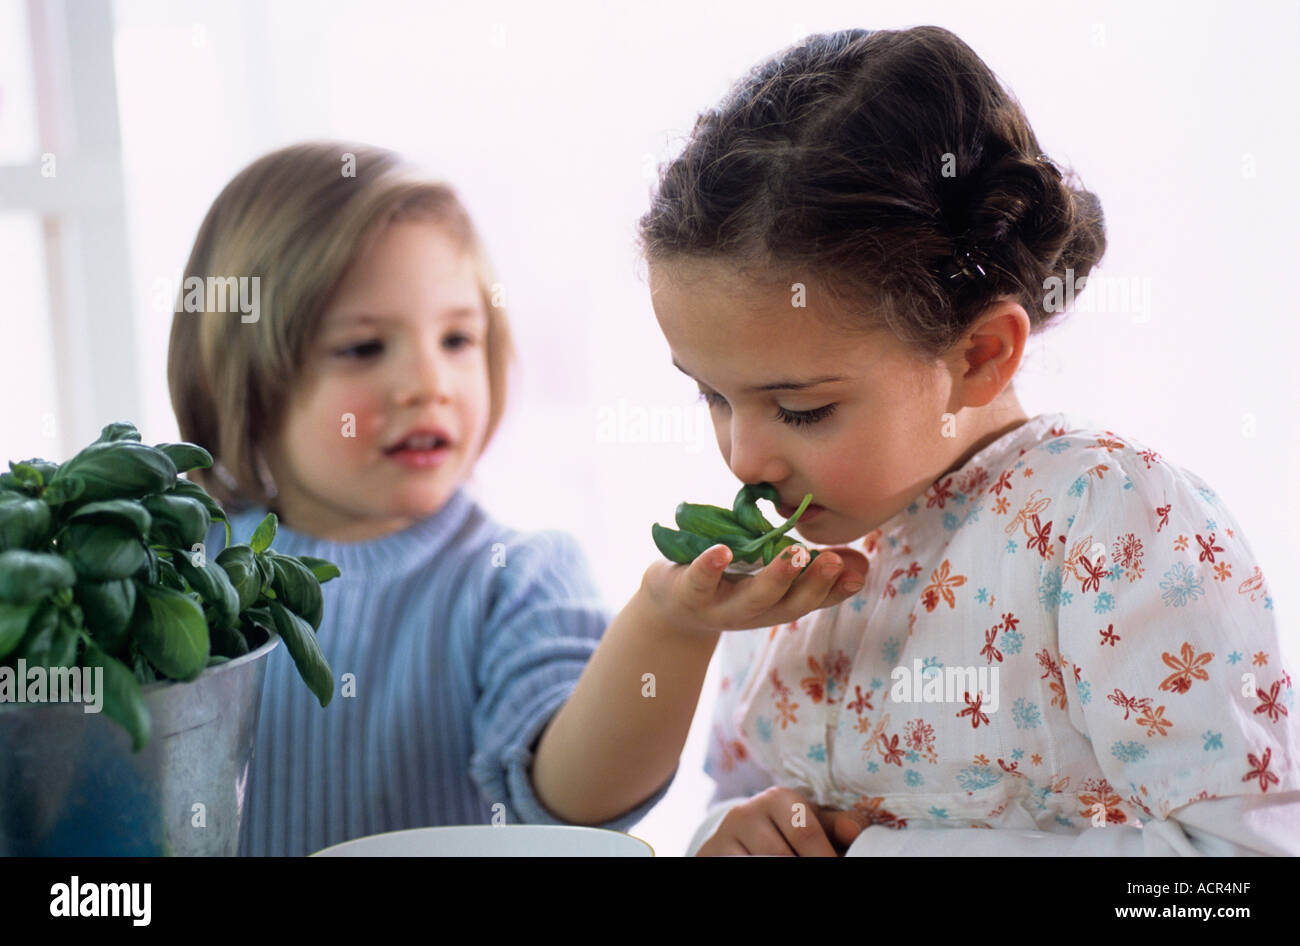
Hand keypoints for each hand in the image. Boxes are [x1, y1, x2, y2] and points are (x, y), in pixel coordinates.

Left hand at [639, 541, 867, 634]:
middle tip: (834, 561)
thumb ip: (811, 568)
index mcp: (776, 605)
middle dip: (812, 584)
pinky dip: (710, 567)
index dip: (837, 590)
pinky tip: (723, 551)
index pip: (813, 601)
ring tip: (794, 554)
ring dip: (775, 578)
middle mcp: (753, 612)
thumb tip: (862, 564)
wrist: (670, 607)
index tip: (858, 573)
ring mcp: (720, 606)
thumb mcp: (770, 577)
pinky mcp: (687, 593)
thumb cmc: (729, 583)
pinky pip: (699, 582)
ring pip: (752, 598)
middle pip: (788, 604)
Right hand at [696, 787, 862, 855]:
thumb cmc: (784, 829)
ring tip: (788, 869)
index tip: (838, 867)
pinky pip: (738, 867)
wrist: (735, 837)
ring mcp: (725, 836)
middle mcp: (747, 812)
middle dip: (804, 866)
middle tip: (821, 877)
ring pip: (760, 863)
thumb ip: (837, 825)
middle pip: (781, 855)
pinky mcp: (712, 854)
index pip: (805, 833)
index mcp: (778, 799)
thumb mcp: (810, 821)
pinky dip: (757, 871)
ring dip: (779, 870)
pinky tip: (767, 868)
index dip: (824, 857)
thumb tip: (856, 831)